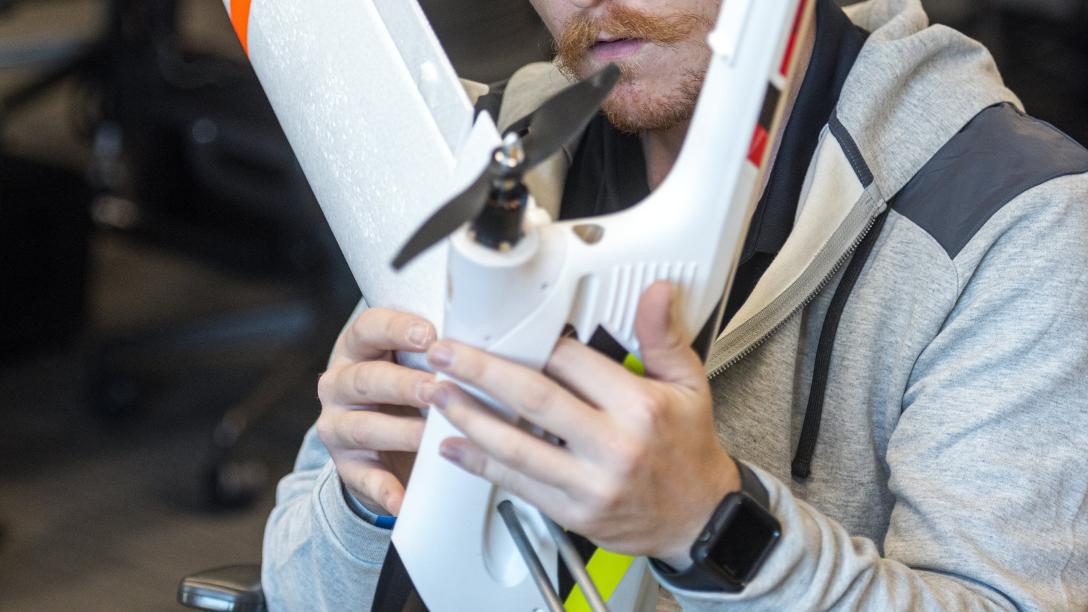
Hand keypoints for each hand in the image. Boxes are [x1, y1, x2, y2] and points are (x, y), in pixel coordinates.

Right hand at [316, 308, 436, 514]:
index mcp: (357, 349)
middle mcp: (340, 384)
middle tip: (434, 389)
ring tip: (430, 438)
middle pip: (366, 379)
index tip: (429, 336)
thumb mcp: (414, 364)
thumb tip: (486, 341)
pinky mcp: (347, 467)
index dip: (397, 329)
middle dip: (402, 384)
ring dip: (399, 432)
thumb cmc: (409, 391)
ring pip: (363, 427)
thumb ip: (437, 351)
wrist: (382, 445)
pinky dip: (385, 490)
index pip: (368, 328)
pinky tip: (404, 500)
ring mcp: (338, 426)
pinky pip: (364, 478)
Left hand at [421, 282, 739, 566]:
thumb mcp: (688, 385)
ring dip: (469, 416)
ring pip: (516, 445)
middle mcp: (613, 446)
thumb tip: (657, 291)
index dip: (534, 343)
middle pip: (533, 399)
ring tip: (438, 393)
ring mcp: (590, 484)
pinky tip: (454, 444)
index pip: (572, 362)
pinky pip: (517, 483)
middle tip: (446, 354)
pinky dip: (480, 463)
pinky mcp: (573, 513)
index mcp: (639, 407)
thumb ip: (663, 336)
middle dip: (480, 372)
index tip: (508, 331)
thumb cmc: (687, 449)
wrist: (698, 520)